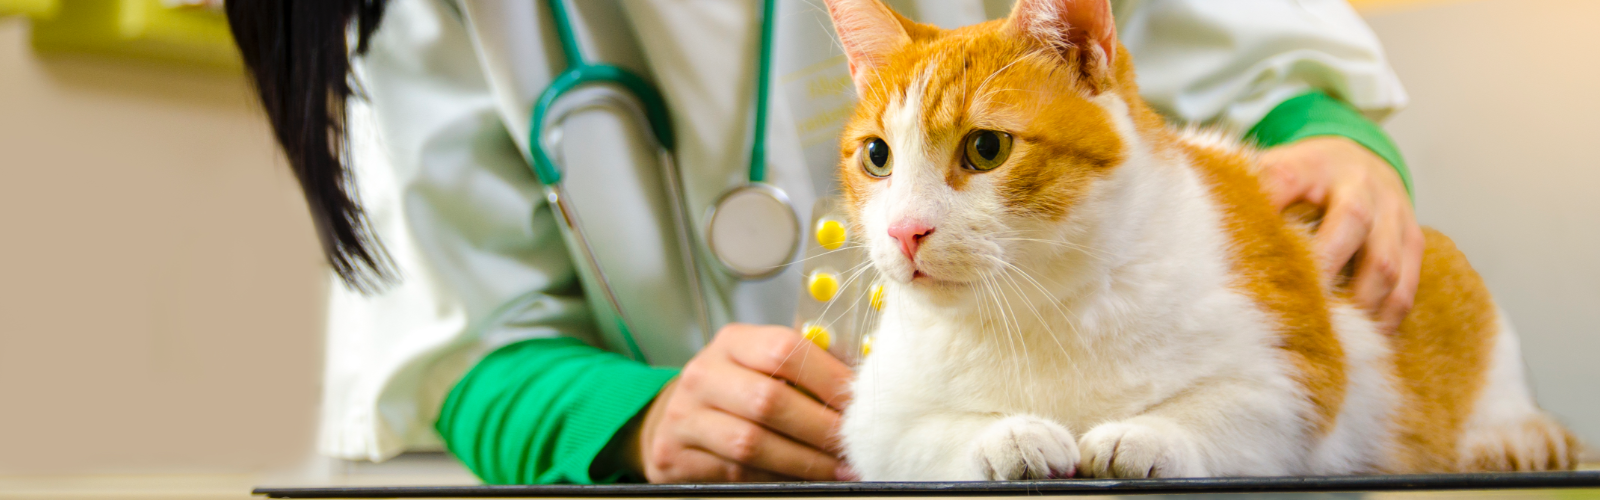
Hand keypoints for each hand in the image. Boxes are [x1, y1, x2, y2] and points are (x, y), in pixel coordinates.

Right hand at [624, 324, 853, 481]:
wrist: (678, 417)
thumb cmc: (736, 389)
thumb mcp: (761, 365)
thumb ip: (805, 368)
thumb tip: (861, 389)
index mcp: (732, 342)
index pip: (784, 349)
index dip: (828, 378)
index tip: (861, 403)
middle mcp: (703, 375)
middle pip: (769, 400)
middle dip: (821, 427)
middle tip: (855, 444)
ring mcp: (685, 416)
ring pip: (751, 443)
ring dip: (804, 460)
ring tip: (839, 468)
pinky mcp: (676, 455)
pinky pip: (736, 471)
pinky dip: (778, 477)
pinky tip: (804, 479)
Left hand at [1258, 136, 1422, 333]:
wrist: (1365, 161)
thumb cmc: (1307, 177)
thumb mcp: (1276, 169)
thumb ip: (1247, 192)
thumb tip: (1197, 225)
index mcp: (1314, 163)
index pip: (1287, 176)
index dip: (1268, 204)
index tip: (1245, 241)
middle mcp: (1361, 185)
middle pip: (1350, 221)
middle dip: (1324, 267)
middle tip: (1297, 306)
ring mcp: (1394, 213)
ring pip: (1385, 263)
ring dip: (1357, 303)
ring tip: (1328, 335)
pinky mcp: (1414, 241)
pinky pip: (1407, 287)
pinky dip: (1384, 318)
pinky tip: (1361, 339)